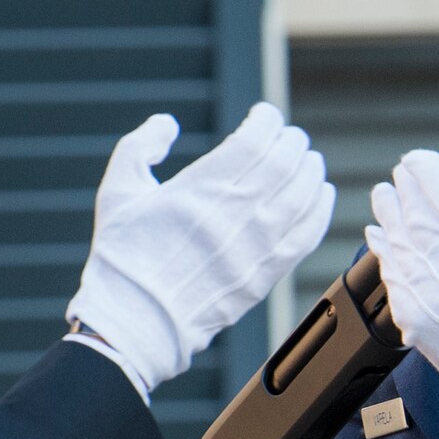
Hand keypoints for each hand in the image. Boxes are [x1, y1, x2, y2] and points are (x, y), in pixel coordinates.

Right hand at [69, 102, 334, 391]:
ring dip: (309, 167)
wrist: (135, 323)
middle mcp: (235, 213)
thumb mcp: (117, 192)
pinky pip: (309, 233)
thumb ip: (139, 146)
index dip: (266, 119)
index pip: (255, 138)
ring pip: (303, 192)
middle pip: (285, 160)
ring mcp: (256, 246)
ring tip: (306, 159)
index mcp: (200, 188)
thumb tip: (168, 124)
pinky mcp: (266, 274)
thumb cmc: (122, 257)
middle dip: (290, 140)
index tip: (262, 116)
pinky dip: (321, 207)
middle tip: (287, 137)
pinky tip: (321, 192)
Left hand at [365, 151, 438, 437]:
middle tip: (402, 174)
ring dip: (386, 209)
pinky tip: (381, 233)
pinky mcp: (410, 313)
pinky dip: (382, 246)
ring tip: (385, 195)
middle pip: (412, 208)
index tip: (420, 160)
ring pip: (393, 235)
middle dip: (404, 185)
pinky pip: (388, 270)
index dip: (425, 167)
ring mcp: (426, 290)